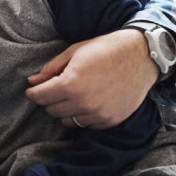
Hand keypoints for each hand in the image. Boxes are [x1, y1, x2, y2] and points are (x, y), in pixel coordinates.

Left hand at [25, 28, 156, 129]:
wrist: (142, 56)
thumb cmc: (106, 49)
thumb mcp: (75, 52)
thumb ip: (51, 69)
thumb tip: (32, 81)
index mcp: (71, 84)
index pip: (40, 97)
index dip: (33, 93)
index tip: (33, 90)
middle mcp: (83, 103)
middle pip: (52, 111)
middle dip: (50, 100)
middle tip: (58, 88)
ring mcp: (98, 114)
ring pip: (68, 121)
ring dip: (66, 110)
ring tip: (75, 95)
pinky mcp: (110, 121)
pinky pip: (87, 125)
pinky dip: (84, 116)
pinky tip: (91, 101)